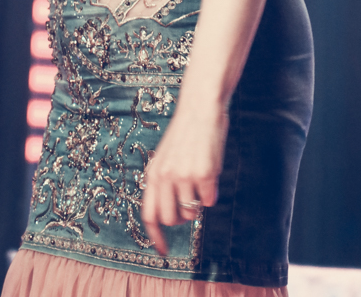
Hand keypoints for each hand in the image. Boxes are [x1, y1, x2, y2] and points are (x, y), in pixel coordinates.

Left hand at [141, 102, 228, 255]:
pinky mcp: (204, 174)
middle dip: (181, 217)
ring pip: (192, 211)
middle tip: (188, 201)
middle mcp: (165, 177)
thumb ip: (164, 182)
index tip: (163, 251)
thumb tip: (171, 215)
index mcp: (153, 173)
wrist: (200, 109)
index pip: (149, 214)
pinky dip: (211, 191)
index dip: (155, 236)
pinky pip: (210, 200)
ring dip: (197, 201)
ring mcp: (184, 176)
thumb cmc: (184, 134)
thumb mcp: (165, 157)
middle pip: (171, 219)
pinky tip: (210, 170)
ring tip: (198, 177)